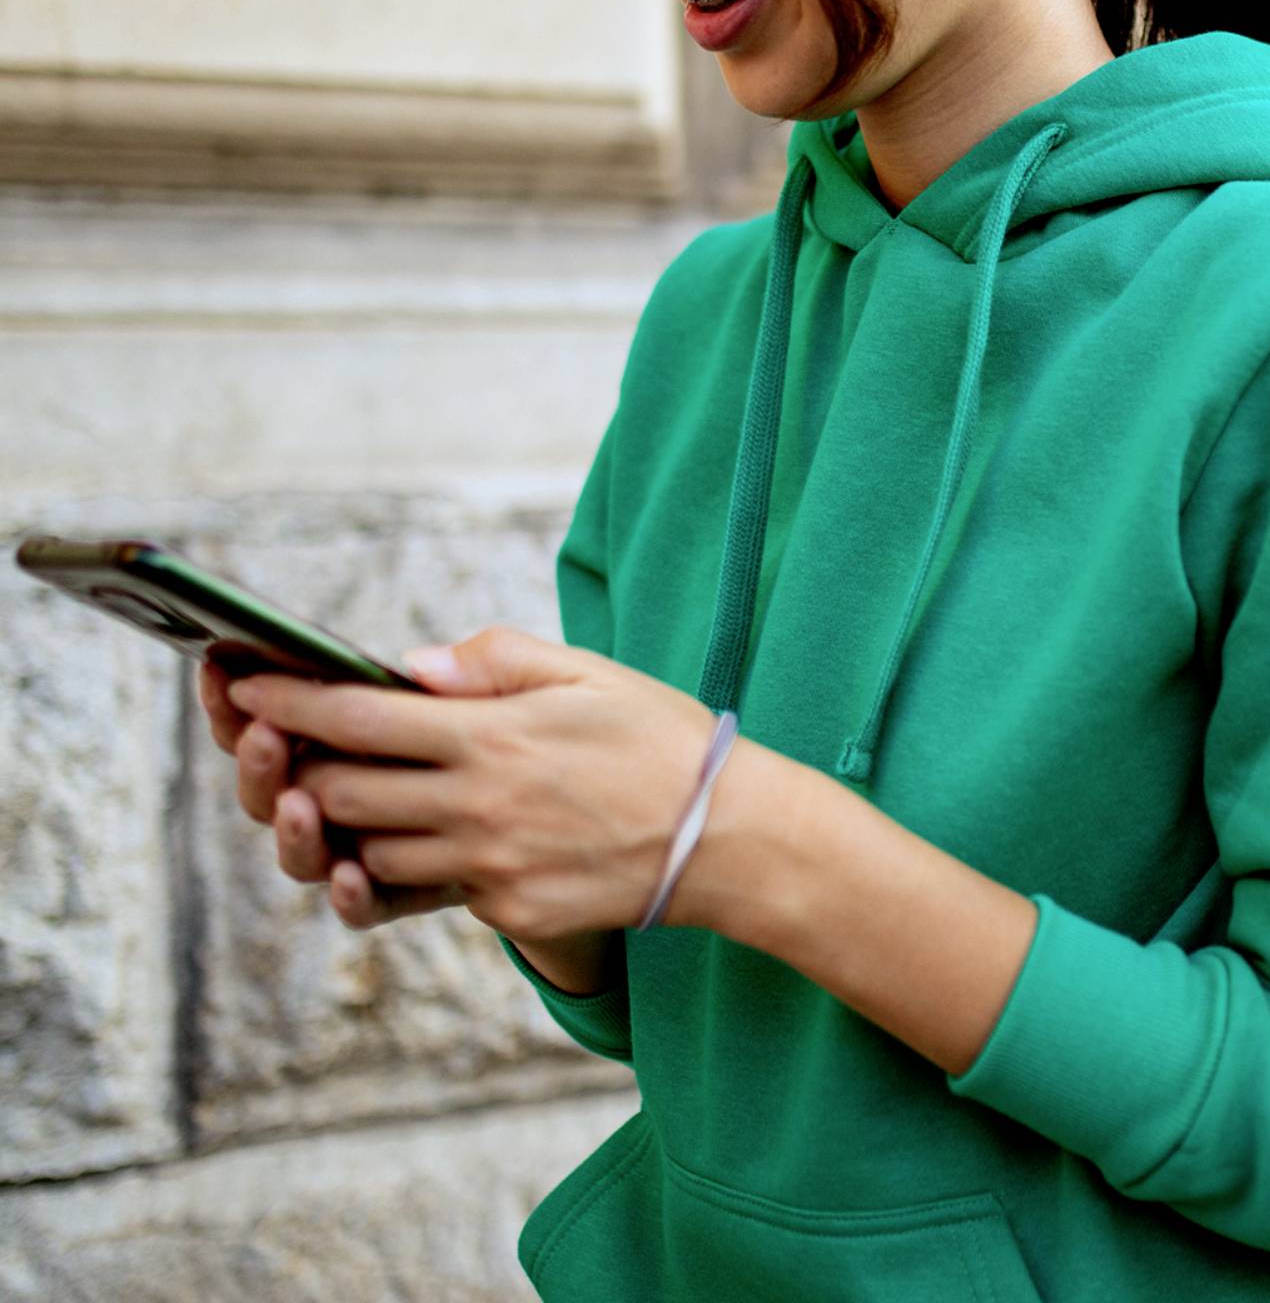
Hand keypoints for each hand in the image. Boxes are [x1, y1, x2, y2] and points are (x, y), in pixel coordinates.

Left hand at [221, 628, 739, 943]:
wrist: (727, 838)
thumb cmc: (661, 740)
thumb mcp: (588, 673)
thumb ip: (496, 659)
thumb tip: (412, 664)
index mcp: (491, 736)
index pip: (359, 716)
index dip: (289, 699)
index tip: (244, 681)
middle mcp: (477, 805)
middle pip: (342, 791)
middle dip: (296, 764)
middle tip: (281, 741)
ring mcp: (488, 865)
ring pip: (370, 849)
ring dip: (342, 821)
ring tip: (341, 791)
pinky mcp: (506, 910)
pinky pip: (430, 887)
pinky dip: (411, 860)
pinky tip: (424, 835)